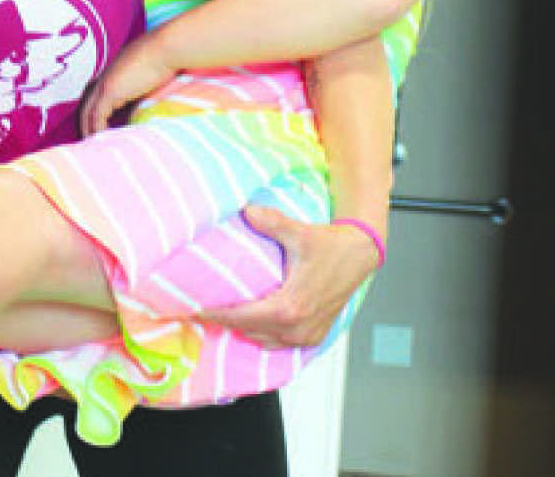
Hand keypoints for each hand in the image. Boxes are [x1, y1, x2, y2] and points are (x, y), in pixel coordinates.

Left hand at [79, 31, 177, 135]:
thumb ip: (142, 90)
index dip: (93, 116)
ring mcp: (104, 84)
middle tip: (89, 145)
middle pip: (86, 107)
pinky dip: (97, 131)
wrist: (166, 47)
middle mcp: (104, 78)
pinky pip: (97, 117)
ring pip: (87, 114)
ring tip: (93, 149)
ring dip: (89, 132)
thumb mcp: (150, 76)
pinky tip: (101, 143)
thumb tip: (145, 107)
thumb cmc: (166, 58)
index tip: (97, 132)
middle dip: (86, 126)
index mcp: (112, 74)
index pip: (94, 99)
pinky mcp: (109, 91)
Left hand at [198, 205, 381, 348]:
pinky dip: (262, 335)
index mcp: (290, 307)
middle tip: (202, 309)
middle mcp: (297, 327)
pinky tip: (251, 321)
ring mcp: (306, 336)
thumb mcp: (299, 232)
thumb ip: (271, 222)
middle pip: (248, 331)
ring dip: (244, 329)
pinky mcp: (313, 336)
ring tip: (223, 314)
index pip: (241, 318)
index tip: (194, 309)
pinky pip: (279, 343)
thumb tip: (247, 210)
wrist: (360, 255)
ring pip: (263, 341)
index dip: (216, 314)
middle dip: (225, 322)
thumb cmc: (331, 246)